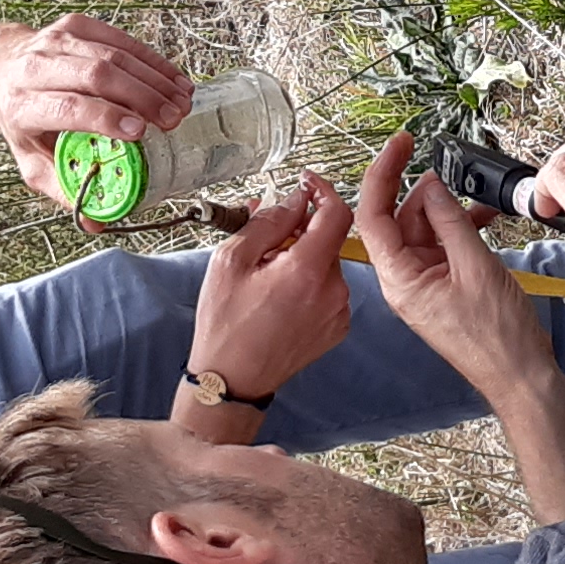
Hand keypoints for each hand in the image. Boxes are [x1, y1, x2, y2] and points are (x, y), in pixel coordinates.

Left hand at [0, 15, 193, 197]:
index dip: (106, 117)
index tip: (141, 131)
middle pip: (96, 75)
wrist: (0, 70)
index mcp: (24, 105)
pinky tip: (173, 79)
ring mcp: (57, 41)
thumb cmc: (22, 120)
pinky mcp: (75, 25)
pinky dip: (151, 59)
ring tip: (181, 102)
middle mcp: (36, 68)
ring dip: (153, 78)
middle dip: (141, 96)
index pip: (68, 106)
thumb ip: (64, 190)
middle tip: (172, 119)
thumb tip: (97, 223)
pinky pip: (119, 38)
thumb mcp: (32, 161)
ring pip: (112, 54)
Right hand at [192, 170, 355, 408]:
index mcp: (308, 271)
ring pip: (327, 264)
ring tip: (266, 276)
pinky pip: (328, 290)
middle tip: (265, 241)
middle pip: (329, 240)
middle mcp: (333, 291)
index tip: (305, 184)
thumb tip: (294, 199)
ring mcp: (339, 312)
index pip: (337, 213)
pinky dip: (308, 283)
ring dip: (302, 258)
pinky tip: (279, 297)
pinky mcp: (337, 327)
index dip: (322, 191)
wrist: (233, 379)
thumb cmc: (226, 322)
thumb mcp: (231, 260)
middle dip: (301, 231)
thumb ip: (268, 222)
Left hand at [354, 132, 556, 396]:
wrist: (520, 374)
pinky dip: (460, 229)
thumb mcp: (475, 265)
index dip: (381, 174)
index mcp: (399, 279)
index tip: (399, 145)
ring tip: (477, 202)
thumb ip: (450, 220)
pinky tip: (483, 219)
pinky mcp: (444, 287)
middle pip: (399, 219)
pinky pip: (443, 247)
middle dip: (425, 193)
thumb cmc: (497, 336)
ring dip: (448, 211)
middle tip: (450, 172)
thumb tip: (431, 186)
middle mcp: (404, 280)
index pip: (373, 216)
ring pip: (424, 230)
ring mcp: (424, 284)